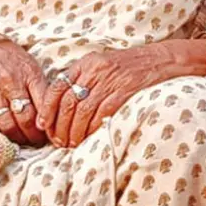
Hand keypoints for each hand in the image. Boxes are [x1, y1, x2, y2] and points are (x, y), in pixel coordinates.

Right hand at [0, 37, 47, 145]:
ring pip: (7, 125)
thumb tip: (52, 114)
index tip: (51, 133)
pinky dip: (0, 130)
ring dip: (18, 137)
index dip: (49, 123)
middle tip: (38, 141)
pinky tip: (7, 132)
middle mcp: (9, 84)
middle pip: (25, 119)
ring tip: (24, 140)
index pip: (43, 105)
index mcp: (28, 74)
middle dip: (34, 135)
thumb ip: (41, 89)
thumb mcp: (32, 67)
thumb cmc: (11, 58)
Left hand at [37, 43, 178, 148]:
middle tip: (58, 141)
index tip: (43, 125)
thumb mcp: (103, 65)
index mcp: (86, 63)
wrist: (162, 61)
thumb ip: (83, 79)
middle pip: (67, 103)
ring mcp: (110, 82)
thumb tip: (61, 106)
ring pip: (82, 112)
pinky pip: (101, 115)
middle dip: (59, 127)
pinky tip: (88, 138)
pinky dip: (91, 130)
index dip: (47, 109)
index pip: (57, 87)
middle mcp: (95, 71)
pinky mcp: (124, 93)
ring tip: (71, 144)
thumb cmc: (131, 67)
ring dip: (74, 132)